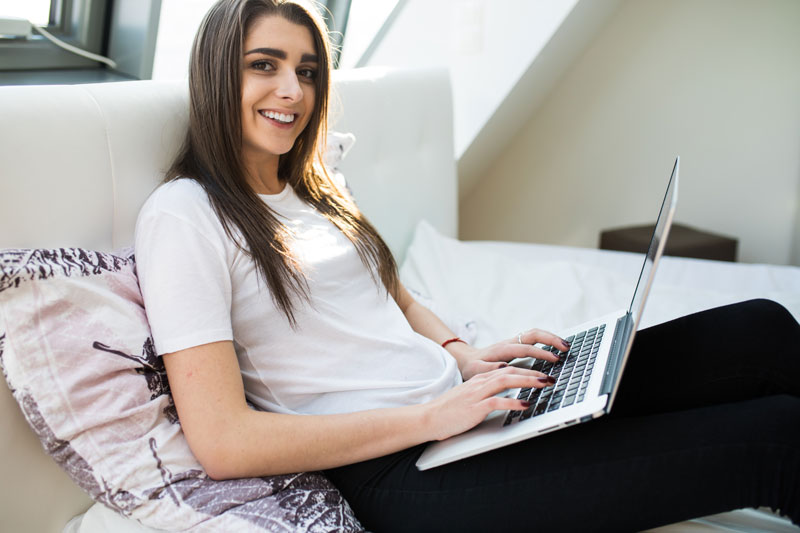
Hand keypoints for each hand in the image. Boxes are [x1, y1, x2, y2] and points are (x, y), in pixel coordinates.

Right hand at [423, 365, 556, 440]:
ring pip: (506, 381)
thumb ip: (486, 394)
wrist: (428, 417)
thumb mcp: (470, 397)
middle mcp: (480, 383)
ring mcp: (477, 394)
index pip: (507, 369)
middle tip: (551, 377)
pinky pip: (497, 401)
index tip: (542, 373)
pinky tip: (526, 404)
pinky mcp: (475, 407)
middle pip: (510, 371)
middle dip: (533, 373)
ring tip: (545, 384)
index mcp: (479, 380)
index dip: (527, 370)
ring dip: (528, 381)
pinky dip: (513, 401)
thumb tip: (505, 397)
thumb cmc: (448, 411)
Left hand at [449, 329, 570, 380]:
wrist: (466, 359)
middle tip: (566, 347)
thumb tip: (504, 367)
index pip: (526, 349)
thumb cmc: (472, 367)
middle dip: (551, 339)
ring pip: (535, 334)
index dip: (541, 353)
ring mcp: (514, 342)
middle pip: (533, 334)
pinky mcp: (516, 345)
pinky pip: (533, 339)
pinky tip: (556, 347)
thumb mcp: (476, 371)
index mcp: (502, 349)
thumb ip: (489, 370)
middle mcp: (510, 343)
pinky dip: (546, 340)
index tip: (555, 359)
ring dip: (551, 338)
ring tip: (566, 346)